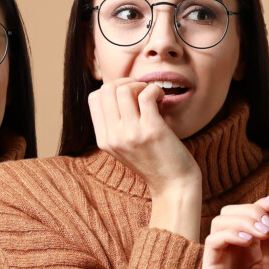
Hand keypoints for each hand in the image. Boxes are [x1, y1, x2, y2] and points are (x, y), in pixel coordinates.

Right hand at [89, 77, 201, 239]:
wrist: (174, 185)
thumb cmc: (155, 162)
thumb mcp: (126, 146)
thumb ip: (117, 124)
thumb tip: (120, 90)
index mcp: (104, 140)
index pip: (95, 98)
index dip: (113, 88)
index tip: (130, 94)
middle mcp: (113, 137)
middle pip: (107, 90)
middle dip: (127, 82)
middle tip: (143, 91)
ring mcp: (131, 134)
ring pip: (124, 89)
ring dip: (141, 85)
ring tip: (153, 96)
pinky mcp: (152, 131)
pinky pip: (146, 95)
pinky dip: (154, 90)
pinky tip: (161, 99)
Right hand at [202, 196, 268, 268]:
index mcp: (251, 250)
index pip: (250, 216)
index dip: (262, 204)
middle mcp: (234, 251)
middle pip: (233, 212)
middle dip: (253, 210)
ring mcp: (220, 259)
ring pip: (221, 220)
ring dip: (244, 219)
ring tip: (262, 234)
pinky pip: (213, 240)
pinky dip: (230, 233)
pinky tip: (247, 241)